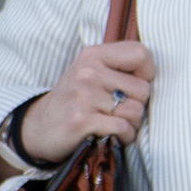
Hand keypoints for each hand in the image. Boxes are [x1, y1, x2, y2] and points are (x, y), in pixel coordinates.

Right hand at [20, 39, 154, 163]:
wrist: (37, 127)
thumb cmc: (75, 101)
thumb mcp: (91, 73)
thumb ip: (119, 67)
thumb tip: (153, 73)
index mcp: (93, 56)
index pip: (140, 53)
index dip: (147, 73)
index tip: (133, 86)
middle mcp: (88, 72)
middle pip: (143, 89)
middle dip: (137, 105)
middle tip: (117, 111)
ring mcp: (84, 96)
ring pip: (136, 111)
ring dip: (131, 124)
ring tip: (113, 124)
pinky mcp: (82, 120)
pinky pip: (123, 128)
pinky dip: (124, 137)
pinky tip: (111, 136)